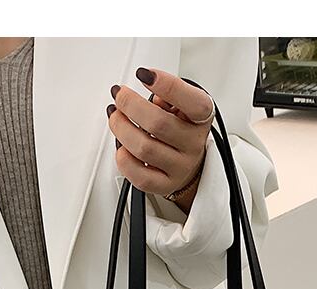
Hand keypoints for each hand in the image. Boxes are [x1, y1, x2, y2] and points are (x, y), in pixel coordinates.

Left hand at [107, 67, 213, 213]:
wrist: (189, 164)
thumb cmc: (182, 130)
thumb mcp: (183, 105)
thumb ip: (168, 94)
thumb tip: (148, 91)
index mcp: (201, 119)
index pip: (191, 102)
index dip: (165, 85)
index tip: (143, 74)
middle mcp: (193, 144)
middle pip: (158, 123)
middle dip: (130, 104)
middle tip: (119, 96)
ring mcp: (180, 167)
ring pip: (144, 148)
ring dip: (121, 129)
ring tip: (116, 117)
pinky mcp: (164, 185)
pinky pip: (139, 176)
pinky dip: (124, 159)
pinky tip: (121, 146)